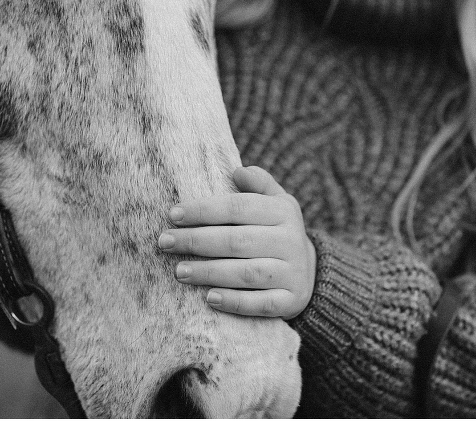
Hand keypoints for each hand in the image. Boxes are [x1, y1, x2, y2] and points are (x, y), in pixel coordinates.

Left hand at [158, 166, 315, 318]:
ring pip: (247, 273)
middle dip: (197, 241)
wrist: (310, 272)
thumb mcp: (276, 202)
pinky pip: (261, 304)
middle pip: (238, 241)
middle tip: (165, 243)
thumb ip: (259, 184)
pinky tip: (209, 298)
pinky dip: (235, 302)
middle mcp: (290, 242)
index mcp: (284, 212)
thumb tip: (238, 171)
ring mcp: (293, 273)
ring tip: (179, 272)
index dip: (204, 210)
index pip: (239, 208)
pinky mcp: (292, 301)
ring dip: (210, 272)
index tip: (173, 215)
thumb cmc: (276, 232)